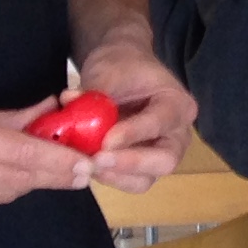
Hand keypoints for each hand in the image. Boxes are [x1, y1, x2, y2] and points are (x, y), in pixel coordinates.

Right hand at [0, 103, 94, 221]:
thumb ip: (6, 118)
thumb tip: (50, 112)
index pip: (23, 152)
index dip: (58, 161)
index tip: (85, 164)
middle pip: (20, 178)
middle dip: (54, 175)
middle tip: (81, 172)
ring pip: (4, 194)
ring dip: (25, 182)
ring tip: (40, 169)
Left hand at [72, 36, 196, 193]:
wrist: (121, 71)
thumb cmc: (122, 67)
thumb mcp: (110, 71)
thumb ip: (94, 90)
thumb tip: (70, 101)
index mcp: (178, 105)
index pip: (160, 122)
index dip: (133, 134)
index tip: (105, 141)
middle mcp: (177, 134)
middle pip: (165, 161)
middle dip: (130, 164)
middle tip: (97, 160)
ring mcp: (159, 154)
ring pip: (146, 178)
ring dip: (116, 176)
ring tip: (88, 164)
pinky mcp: (140, 166)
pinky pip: (128, 181)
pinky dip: (107, 177)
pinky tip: (87, 164)